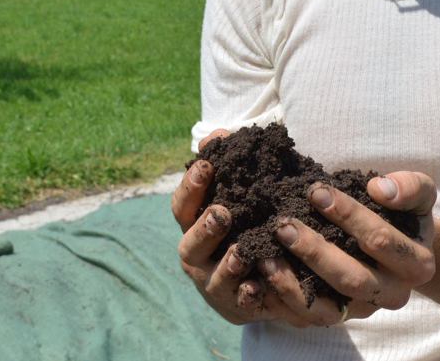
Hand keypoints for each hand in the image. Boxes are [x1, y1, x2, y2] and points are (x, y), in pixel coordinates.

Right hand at [172, 130, 346, 326]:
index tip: (205, 164)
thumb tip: (218, 134)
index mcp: (194, 226)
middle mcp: (197, 256)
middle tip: (222, 213)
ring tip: (240, 251)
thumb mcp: (236, 193)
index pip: (182, 206)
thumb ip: (227, 164)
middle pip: (191, 245)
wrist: (256, 276)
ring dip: (227, 264)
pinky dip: (248, 296)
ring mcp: (214, 284)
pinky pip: (241, 304)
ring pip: (214, 278)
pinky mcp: (237, 305)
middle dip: (205, 229)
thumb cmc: (241, 224)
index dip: (190, 186)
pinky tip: (257, 287)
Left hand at [258, 171, 436, 321]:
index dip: (347, 215)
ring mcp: (363, 310)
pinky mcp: (338, 317)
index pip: (379, 241)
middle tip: (284, 225)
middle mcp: (392, 294)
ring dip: (292, 284)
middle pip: (351, 279)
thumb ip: (410, 187)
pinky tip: (258, 279)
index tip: (316, 191)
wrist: (403, 245)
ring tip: (266, 257)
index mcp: (416, 265)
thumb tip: (379, 189)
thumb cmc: (404, 212)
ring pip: (326, 309)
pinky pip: (306, 318)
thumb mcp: (420, 193)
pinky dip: (280, 302)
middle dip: (314, 251)